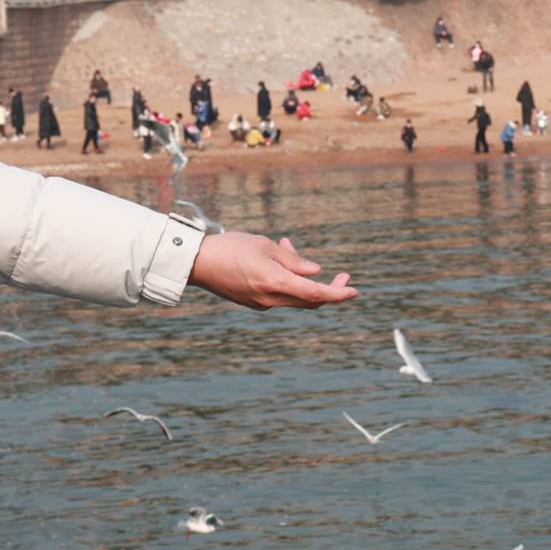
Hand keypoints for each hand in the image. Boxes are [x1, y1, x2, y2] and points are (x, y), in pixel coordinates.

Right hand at [192, 232, 355, 310]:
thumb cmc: (230, 248)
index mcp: (275, 283)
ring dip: (302, 276)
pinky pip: (280, 294)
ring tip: (287, 246)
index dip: (338, 293)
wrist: (196, 263)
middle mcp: (271, 299)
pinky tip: (276, 257)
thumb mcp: (265, 246)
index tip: (354, 290)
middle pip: (310, 300)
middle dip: (329, 288)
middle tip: (342, 274)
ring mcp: (261, 303)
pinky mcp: (253, 302)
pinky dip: (287, 279)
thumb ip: (293, 260)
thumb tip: (316, 270)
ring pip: (295, 295)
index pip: (315, 293)